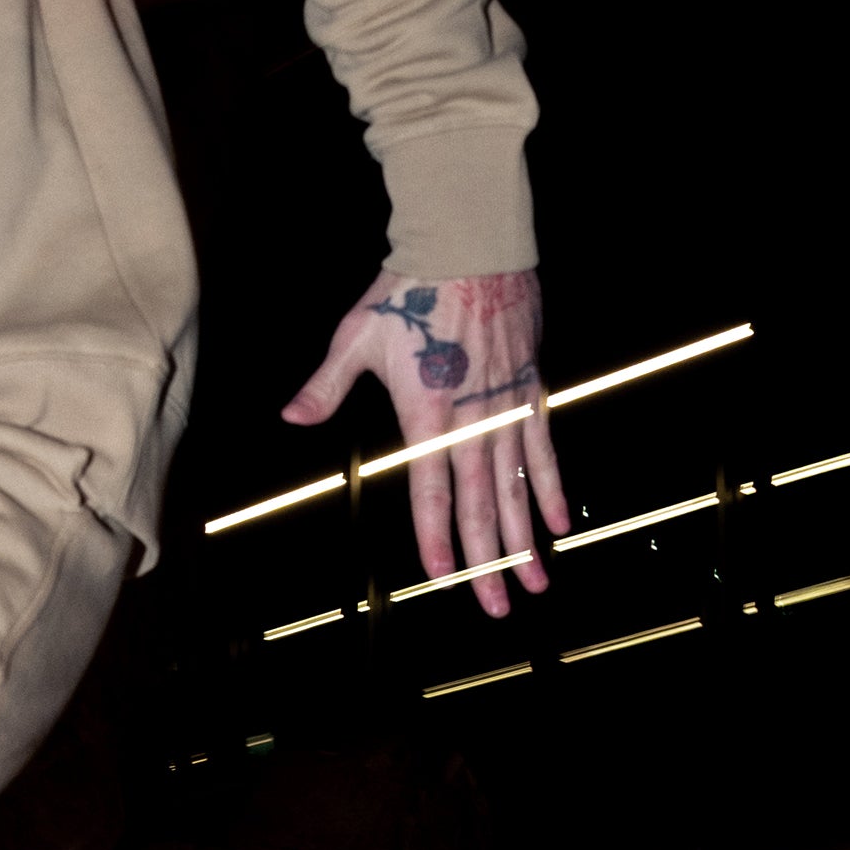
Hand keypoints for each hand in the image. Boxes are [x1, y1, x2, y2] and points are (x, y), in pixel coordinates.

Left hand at [282, 270, 568, 618]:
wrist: (471, 242)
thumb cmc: (409, 289)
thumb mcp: (357, 336)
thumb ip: (326, 385)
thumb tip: (291, 415)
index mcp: (427, 413)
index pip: (431, 489)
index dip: (437, 535)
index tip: (442, 575)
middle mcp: (472, 419)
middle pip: (481, 503)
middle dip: (488, 560)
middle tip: (497, 606)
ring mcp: (506, 405)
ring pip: (517, 487)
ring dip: (525, 539)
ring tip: (534, 583)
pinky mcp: (531, 388)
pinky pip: (543, 449)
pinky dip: (550, 487)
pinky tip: (557, 524)